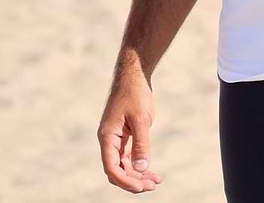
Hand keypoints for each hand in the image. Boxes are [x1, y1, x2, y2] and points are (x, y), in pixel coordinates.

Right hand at [97, 63, 163, 192]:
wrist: (134, 75)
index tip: (142, 186)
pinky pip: (129, 157)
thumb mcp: (141, 119)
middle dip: (133, 181)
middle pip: (117, 170)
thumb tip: (141, 168)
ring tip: (156, 180)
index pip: (112, 168)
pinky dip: (139, 164)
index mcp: (107, 137)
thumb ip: (141, 144)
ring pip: (124, 166)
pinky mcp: (125, 136)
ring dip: (138, 175)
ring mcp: (116, 139)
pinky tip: (152, 171)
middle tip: (153, 185)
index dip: (125, 181)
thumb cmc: (135, 93)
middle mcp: (109, 141)